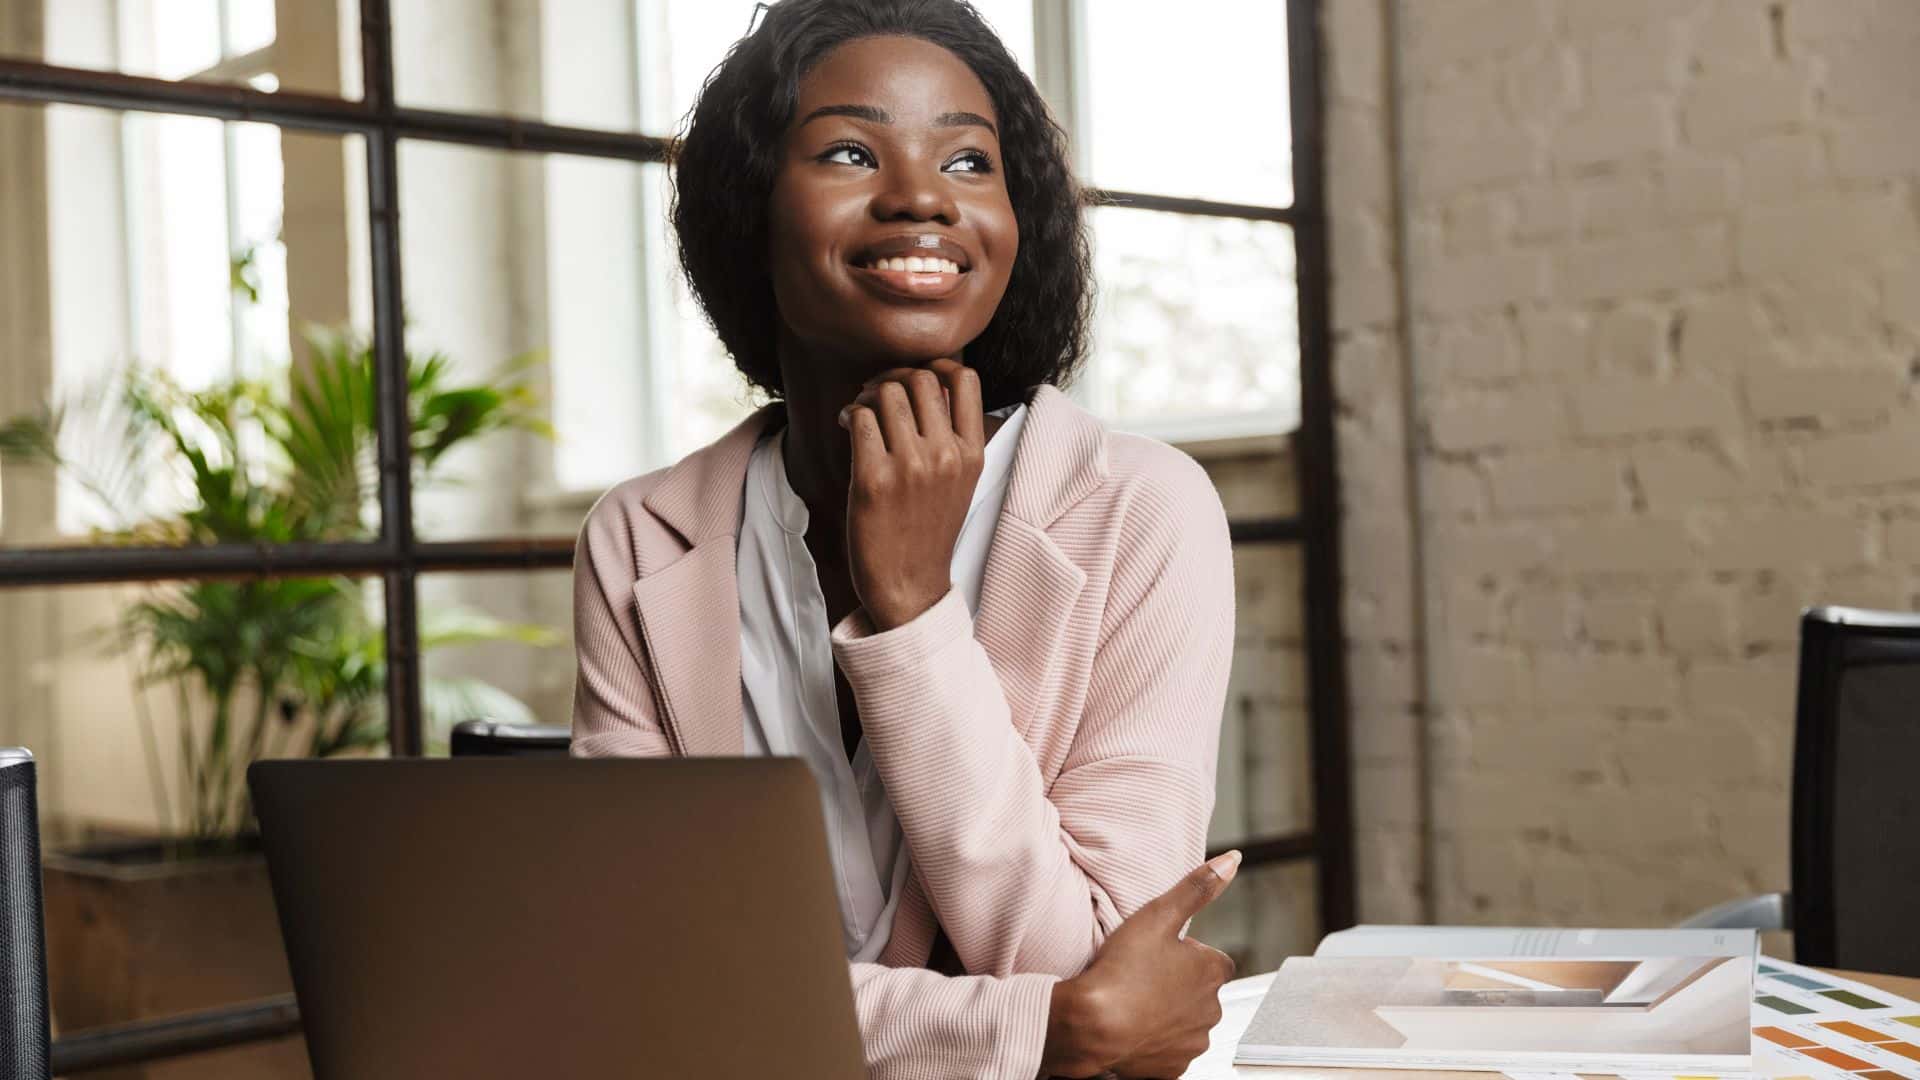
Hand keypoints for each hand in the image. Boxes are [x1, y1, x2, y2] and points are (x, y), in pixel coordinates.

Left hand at [836, 358, 984, 630]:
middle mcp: (946, 455)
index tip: (914, 377)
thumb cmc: (927, 531)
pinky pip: (858, 418)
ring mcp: (911, 467)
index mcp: (972, 453)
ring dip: (866, 395)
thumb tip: (923, 384)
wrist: (909, 586)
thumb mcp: (959, 481)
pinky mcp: (874, 479)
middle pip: (919, 378)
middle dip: (892, 377)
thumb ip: (951, 436)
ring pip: (886, 393)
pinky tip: (845, 426)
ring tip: (858, 413)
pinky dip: (848, 414)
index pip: (964, 378)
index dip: (934, 365)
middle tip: (875, 395)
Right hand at [1041, 852, 1240, 1077]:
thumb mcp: (1158, 915)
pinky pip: (1168, 1052)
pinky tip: (1131, 1027)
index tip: (1161, 955)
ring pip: (1185, 1023)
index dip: (1188, 957)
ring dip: (1167, 1015)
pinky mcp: (1173, 1069)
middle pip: (1200, 994)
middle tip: (1142, 977)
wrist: (1092, 1025)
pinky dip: (1154, 1043)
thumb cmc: (1122, 971)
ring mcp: (1192, 1043)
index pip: (1214, 962)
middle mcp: (1211, 1011)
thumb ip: (1197, 888)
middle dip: (1178, 987)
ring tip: (1133, 1001)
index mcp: (1212, 974)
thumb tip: (1233, 860)